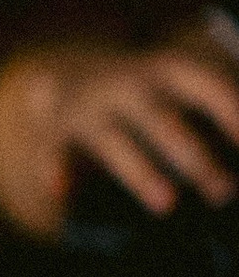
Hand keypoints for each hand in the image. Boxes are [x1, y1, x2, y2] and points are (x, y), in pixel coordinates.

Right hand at [0, 28, 238, 236]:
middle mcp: (130, 85)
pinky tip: (61, 194)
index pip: (208, 87)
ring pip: (116, 143)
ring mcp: (91, 108)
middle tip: (224, 193)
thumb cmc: (151, 94)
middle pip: (164, 121)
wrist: (70, 75)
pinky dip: (57, 171)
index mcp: (171, 70)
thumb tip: (236, 161)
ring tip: (169, 206)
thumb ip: (221, 108)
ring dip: (142, 173)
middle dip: (194, 157)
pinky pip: (56, 153)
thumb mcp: (184, 85)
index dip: (232, 113)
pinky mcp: (57, 133)